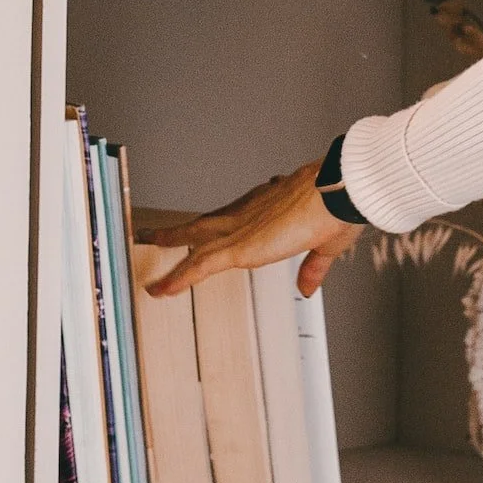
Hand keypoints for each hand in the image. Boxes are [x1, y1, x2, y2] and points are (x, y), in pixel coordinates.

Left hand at [145, 160, 362, 299]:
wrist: (336, 193)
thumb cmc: (336, 209)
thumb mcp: (324, 246)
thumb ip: (311, 269)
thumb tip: (306, 287)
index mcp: (266, 209)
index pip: (231, 219)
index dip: (214, 226)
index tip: (201, 232)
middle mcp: (246, 215)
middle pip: (203, 224)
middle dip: (178, 231)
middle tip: (154, 233)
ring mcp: (239, 229)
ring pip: (193, 240)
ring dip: (168, 244)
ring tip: (145, 249)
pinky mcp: (239, 248)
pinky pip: (198, 266)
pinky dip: (178, 278)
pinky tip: (160, 289)